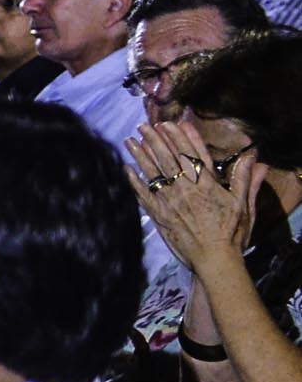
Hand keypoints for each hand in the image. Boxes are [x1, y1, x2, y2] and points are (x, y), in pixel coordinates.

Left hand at [129, 119, 257, 270]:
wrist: (214, 258)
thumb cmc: (232, 232)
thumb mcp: (243, 205)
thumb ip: (246, 180)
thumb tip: (255, 159)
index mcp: (207, 185)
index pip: (191, 154)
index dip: (179, 137)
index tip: (169, 123)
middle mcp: (186, 190)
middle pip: (167, 159)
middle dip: (154, 140)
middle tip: (142, 125)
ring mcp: (170, 202)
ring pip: (153, 173)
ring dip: (140, 155)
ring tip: (129, 140)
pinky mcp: (160, 215)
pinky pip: (144, 195)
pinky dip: (135, 182)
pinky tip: (127, 169)